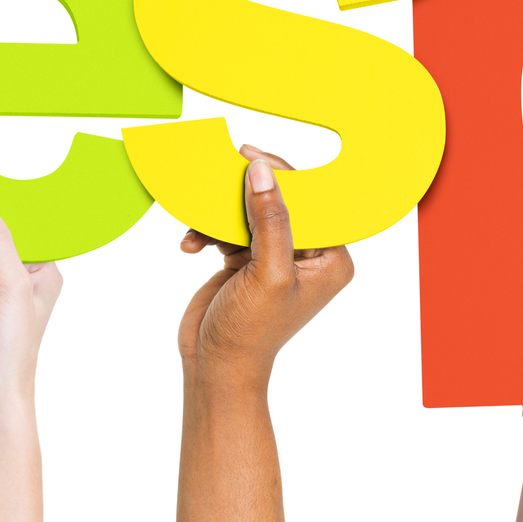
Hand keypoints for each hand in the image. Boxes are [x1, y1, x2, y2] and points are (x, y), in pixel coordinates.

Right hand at [176, 146, 353, 388]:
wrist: (215, 367)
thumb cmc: (250, 333)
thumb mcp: (267, 273)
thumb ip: (271, 220)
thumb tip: (263, 171)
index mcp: (331, 259)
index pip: (313, 202)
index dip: (283, 175)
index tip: (249, 155)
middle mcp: (308, 256)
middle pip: (279, 202)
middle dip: (244, 194)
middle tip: (219, 174)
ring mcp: (276, 257)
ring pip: (249, 213)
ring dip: (219, 216)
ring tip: (199, 225)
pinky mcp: (247, 260)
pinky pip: (229, 229)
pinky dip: (208, 231)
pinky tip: (191, 245)